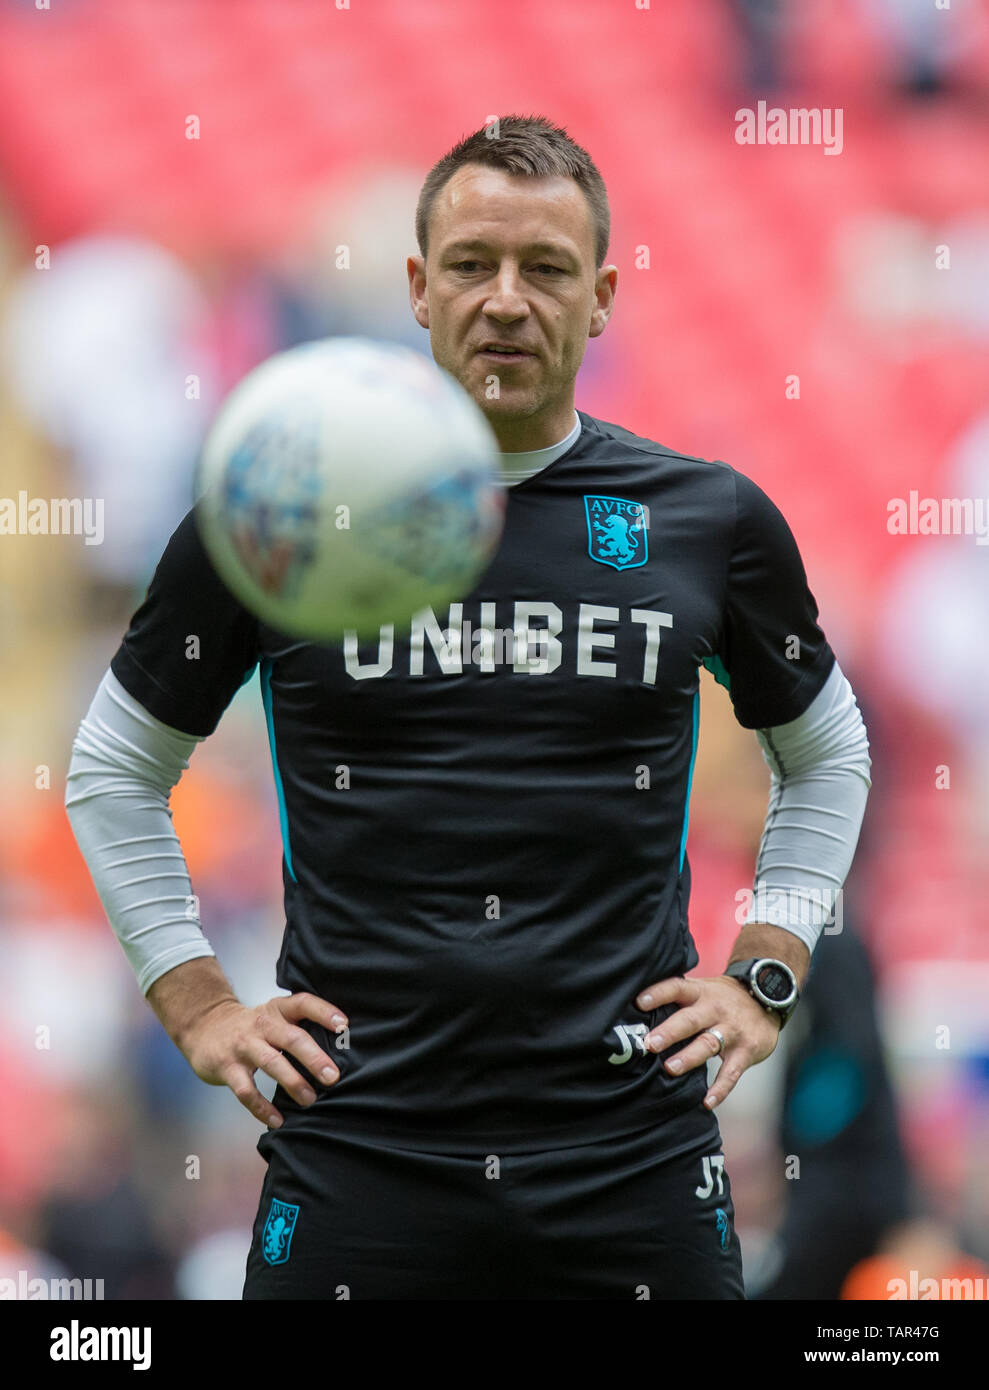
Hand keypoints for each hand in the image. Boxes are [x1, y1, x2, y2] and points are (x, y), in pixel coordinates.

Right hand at [181, 992, 348, 1129]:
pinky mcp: (227, 1067)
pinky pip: (246, 1091)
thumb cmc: (252, 1026)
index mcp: (277, 1009)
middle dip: (314, 1058)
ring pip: (271, 1062)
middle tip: (333, 1077)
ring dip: (293, 1082)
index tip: (344, 1025)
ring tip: (310, 1100)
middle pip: (291, 1038)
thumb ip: (298, 1027)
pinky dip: (262, 1108)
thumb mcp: (274, 1015)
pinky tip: (278, 1121)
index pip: (303, 1003)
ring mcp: (243, 1045)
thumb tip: (339, 1050)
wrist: (204, 1026)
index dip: (324, 1012)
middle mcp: (262, 1024)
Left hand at [636, 974, 780, 1109]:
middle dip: (669, 1031)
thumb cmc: (723, 998)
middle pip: (690, 1019)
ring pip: (708, 1044)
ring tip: (670, 1068)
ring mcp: (732, 1030)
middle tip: (650, 1043)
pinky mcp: (746, 1051)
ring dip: (689, 1057)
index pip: (677, 988)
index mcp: (701, 992)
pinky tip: (707, 1101)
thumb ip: (678, 997)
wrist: (768, 998)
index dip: (658, 993)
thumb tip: (635, 1008)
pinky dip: (720, 1089)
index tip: (639, 1002)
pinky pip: (732, 1073)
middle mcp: (715, 1009)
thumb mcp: (703, 988)